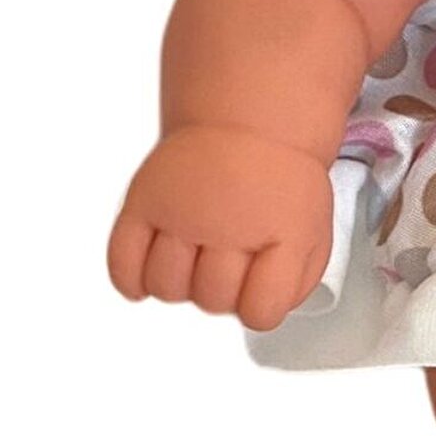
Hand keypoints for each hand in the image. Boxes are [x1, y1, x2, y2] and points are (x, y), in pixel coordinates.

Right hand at [107, 124, 334, 330]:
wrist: (249, 121)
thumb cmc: (279, 185)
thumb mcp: (313, 230)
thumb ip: (295, 282)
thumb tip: (259, 313)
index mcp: (284, 229)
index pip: (261, 310)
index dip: (260, 307)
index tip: (261, 287)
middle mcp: (232, 219)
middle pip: (212, 300)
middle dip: (221, 292)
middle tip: (227, 261)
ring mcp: (184, 209)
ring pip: (166, 286)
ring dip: (179, 284)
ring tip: (193, 257)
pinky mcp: (145, 199)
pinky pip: (123, 262)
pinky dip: (131, 280)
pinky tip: (149, 274)